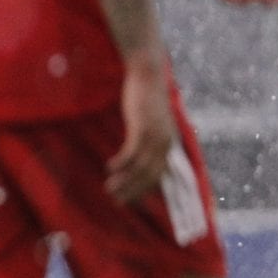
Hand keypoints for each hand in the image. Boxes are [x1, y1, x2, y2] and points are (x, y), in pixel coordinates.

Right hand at [107, 55, 174, 203]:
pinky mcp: (143, 127)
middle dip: (133, 191)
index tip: (130, 202)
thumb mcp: (152, 121)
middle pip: (150, 176)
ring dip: (124, 181)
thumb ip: (149, 138)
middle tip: (117, 201)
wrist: (148, 74)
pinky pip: (131, 152)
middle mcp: (165, 143)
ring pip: (141, 168)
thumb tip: (139, 154)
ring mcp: (155, 136)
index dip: (145, 191)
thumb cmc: (147, 97)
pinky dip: (121, 163)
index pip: (159, 176)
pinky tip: (109, 167)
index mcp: (168, 144)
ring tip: (109, 189)